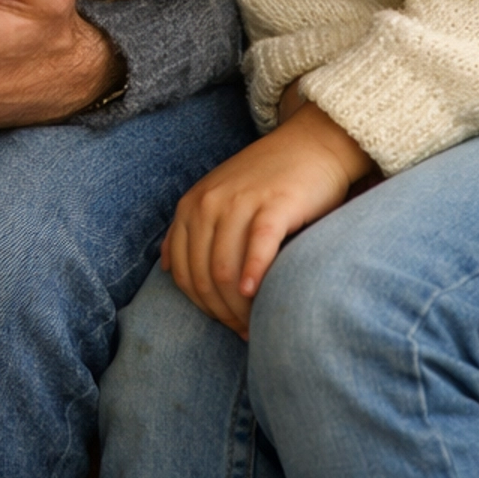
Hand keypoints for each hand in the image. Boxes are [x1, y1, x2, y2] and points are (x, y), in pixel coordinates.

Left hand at [162, 95, 373, 335]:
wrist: (313, 145)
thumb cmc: (267, 180)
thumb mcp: (218, 196)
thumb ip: (192, 228)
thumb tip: (166, 267)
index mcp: (191, 205)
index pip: (183, 273)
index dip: (202, 307)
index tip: (225, 323)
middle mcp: (209, 203)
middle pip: (203, 277)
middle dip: (222, 313)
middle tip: (244, 332)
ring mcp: (240, 202)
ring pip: (225, 270)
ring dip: (239, 307)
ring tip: (256, 326)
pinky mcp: (274, 204)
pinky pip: (257, 247)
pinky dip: (254, 275)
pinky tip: (257, 293)